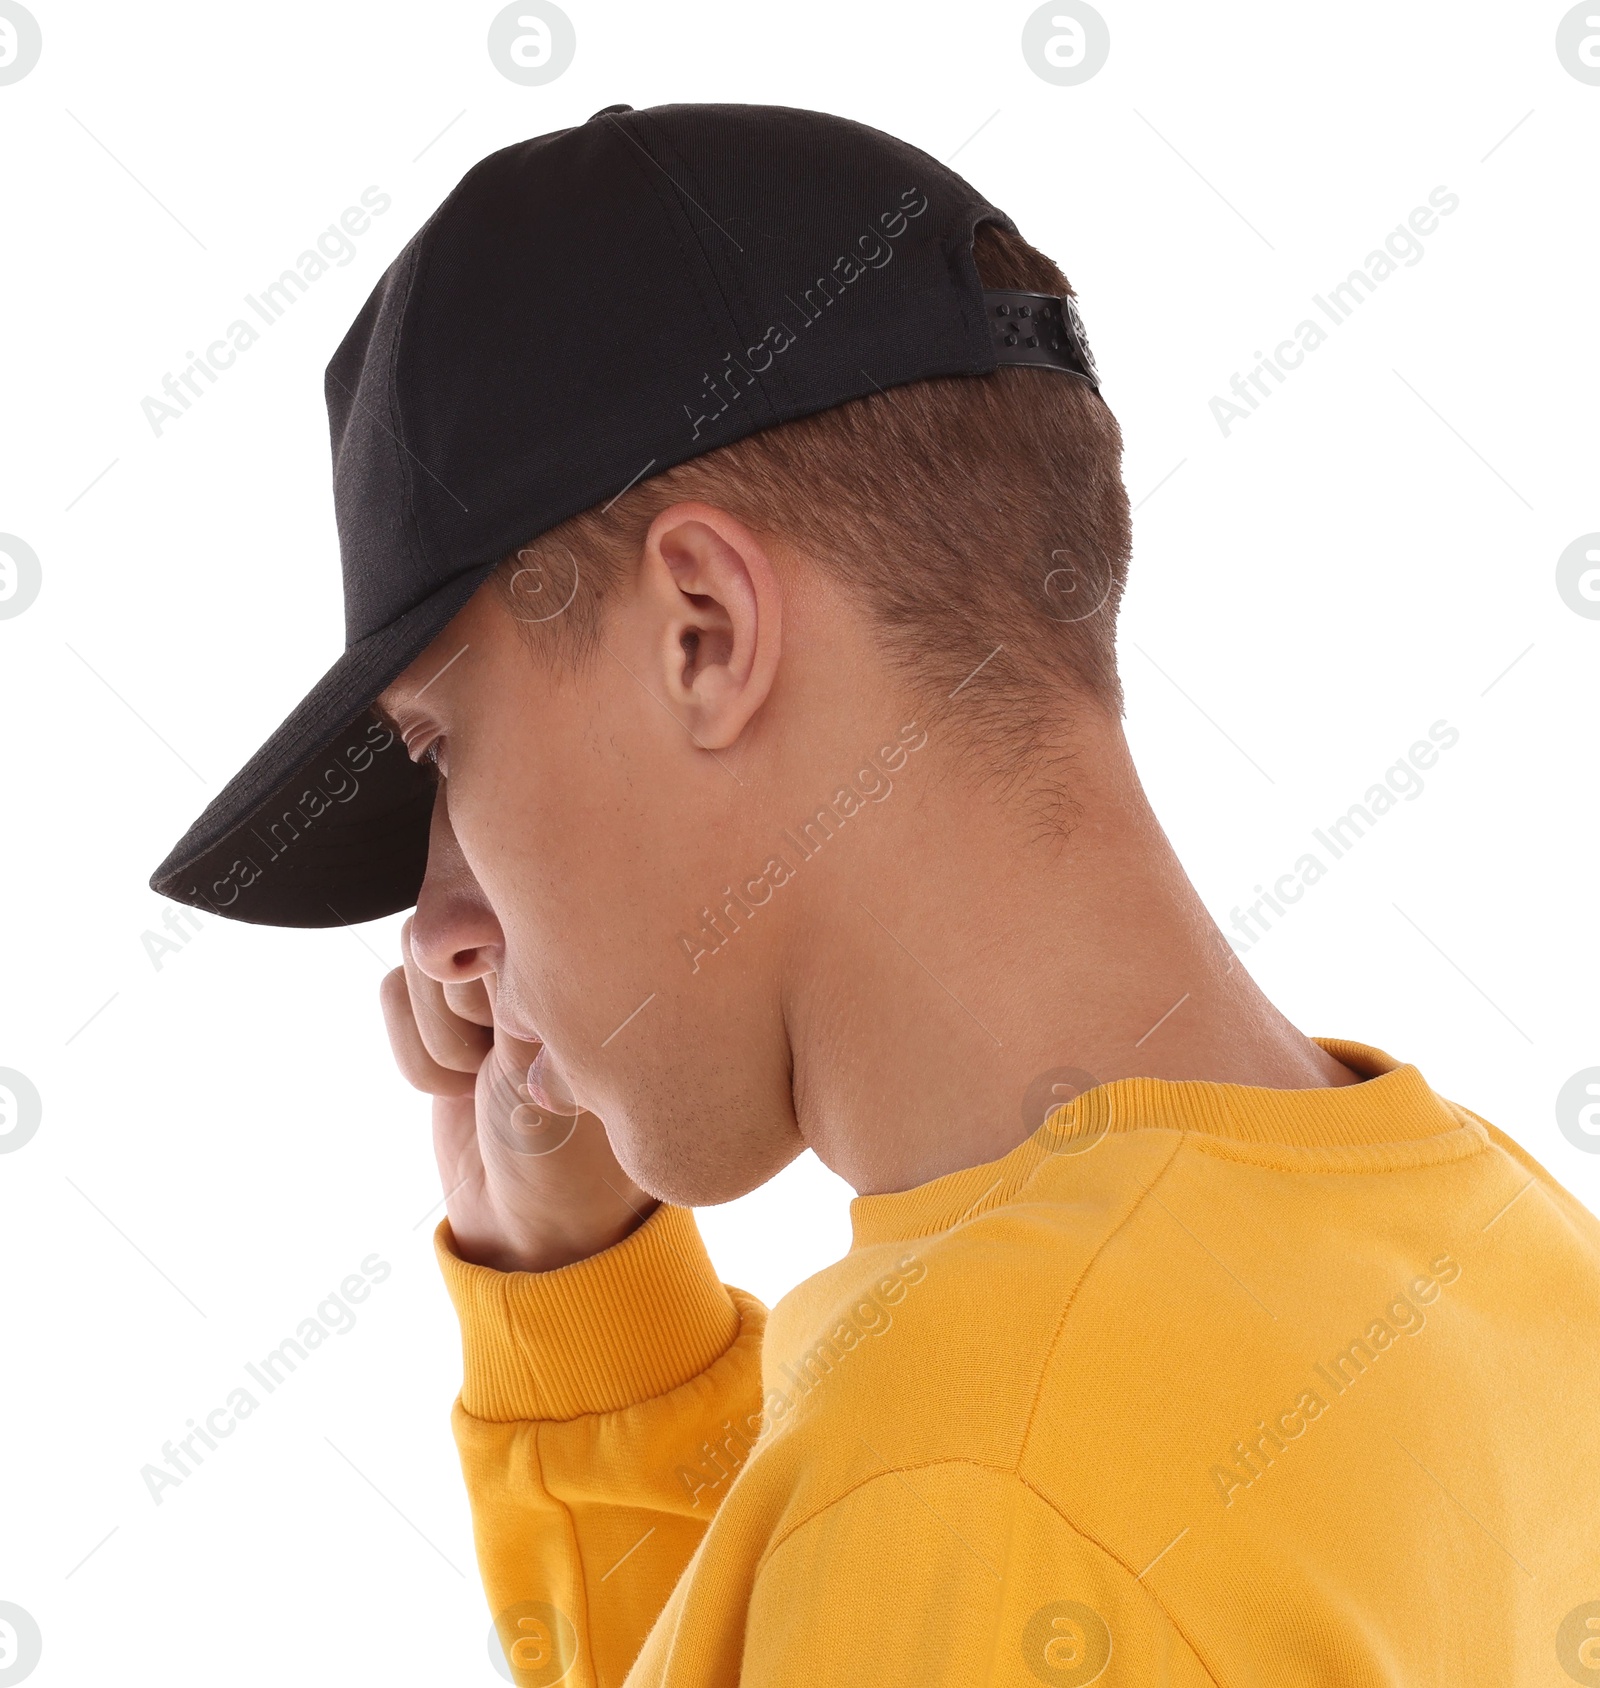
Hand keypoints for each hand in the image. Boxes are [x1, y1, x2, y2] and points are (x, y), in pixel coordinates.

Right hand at [380, 917, 659, 1272]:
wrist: (533, 1219)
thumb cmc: (568, 1143)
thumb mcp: (545, 1057)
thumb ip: (509, 978)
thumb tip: (462, 921)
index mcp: (595, 950)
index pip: (512, 903)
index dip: (501, 966)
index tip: (522, 1025)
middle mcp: (541, 948)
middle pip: (454, 918)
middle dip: (469, 1005)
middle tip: (512, 1058)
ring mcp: (489, 972)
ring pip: (417, 955)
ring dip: (445, 1038)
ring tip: (490, 1079)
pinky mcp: (442, 1005)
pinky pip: (391, 993)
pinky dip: (418, 1054)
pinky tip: (463, 1085)